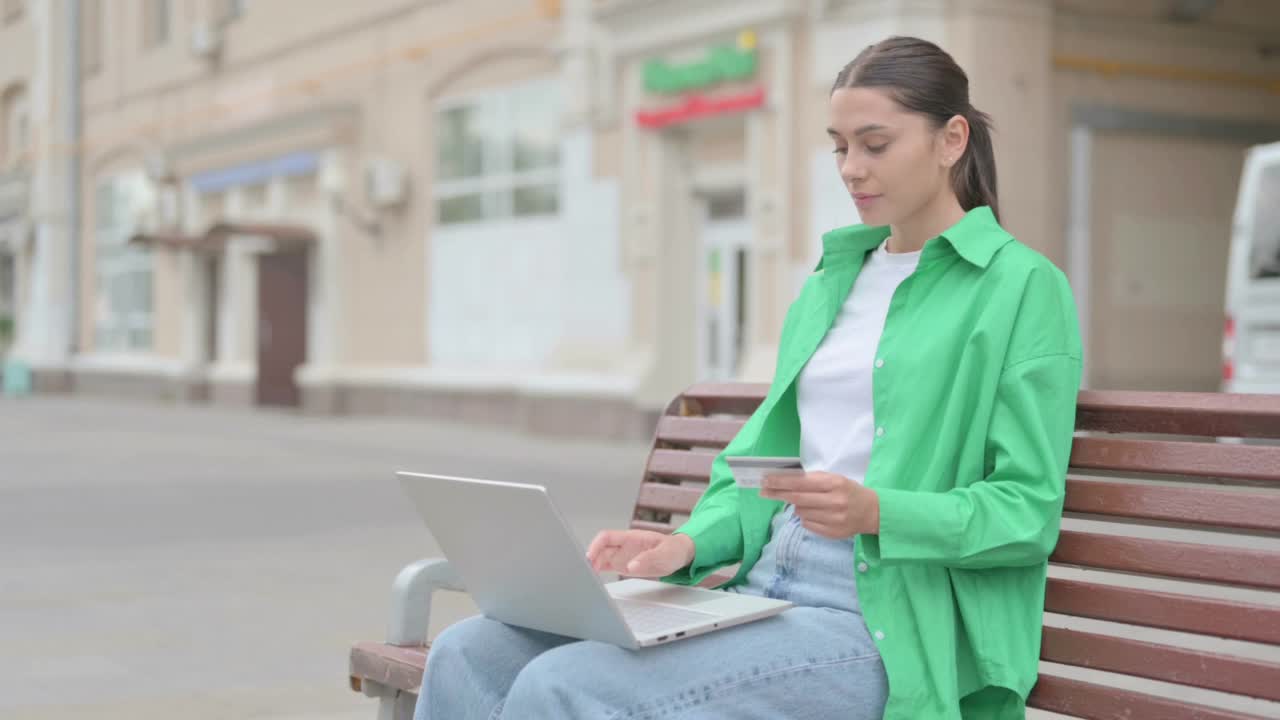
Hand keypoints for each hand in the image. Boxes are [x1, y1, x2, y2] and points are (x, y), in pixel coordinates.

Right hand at [586, 530, 695, 576]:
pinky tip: (594, 579)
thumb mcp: (666, 555)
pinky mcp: (624, 565)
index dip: (595, 546)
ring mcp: (623, 555)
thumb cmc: (674, 550)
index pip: (607, 537)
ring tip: (587, 579)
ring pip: (601, 558)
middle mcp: (624, 546)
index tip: (589, 557)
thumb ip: (650, 558)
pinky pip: (607, 566)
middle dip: (591, 559)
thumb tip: (631, 565)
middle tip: (586, 573)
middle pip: (601, 549)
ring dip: (592, 566)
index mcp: (632, 538)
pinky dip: (598, 571)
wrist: (680, 555)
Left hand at [759, 471, 879, 538]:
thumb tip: (784, 481)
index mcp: (834, 484)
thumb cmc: (849, 491)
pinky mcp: (832, 533)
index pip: (801, 483)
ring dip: (797, 506)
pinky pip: (807, 524)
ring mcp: (833, 519)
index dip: (781, 482)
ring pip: (801, 512)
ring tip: (807, 503)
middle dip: (778, 493)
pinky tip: (815, 513)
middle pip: (797, 498)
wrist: (872, 512)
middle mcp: (834, 502)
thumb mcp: (835, 479)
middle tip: (764, 491)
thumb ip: (813, 479)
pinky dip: (806, 517)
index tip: (765, 480)